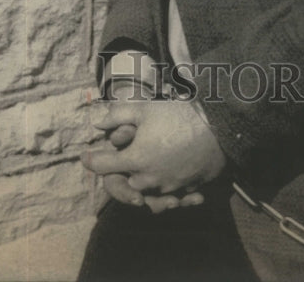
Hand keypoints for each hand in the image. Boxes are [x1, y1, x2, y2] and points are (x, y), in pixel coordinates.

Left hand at [87, 99, 225, 195]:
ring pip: (145, 190)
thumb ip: (117, 115)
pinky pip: (168, 194)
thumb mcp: (145, 108)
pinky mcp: (185, 189)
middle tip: (121, 155)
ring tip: (145, 162)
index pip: (104, 165)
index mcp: (135, 160)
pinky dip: (164, 187)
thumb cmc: (180, 115)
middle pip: (124, 181)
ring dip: (141, 180)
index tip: (84, 154)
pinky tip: (166, 171)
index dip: (91, 159)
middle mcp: (148, 180)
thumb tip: (96, 124)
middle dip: (120, 171)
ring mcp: (167, 187)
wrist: (219, 128)